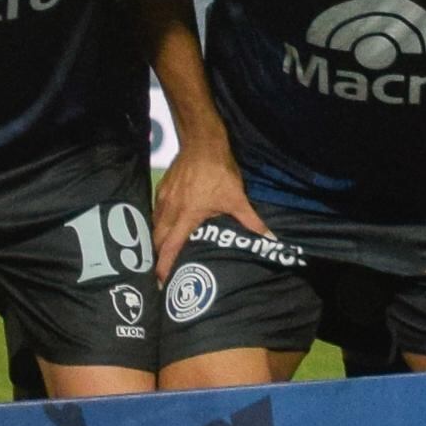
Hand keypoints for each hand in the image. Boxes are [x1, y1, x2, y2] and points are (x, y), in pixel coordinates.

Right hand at [151, 143, 266, 276]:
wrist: (203, 143)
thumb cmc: (219, 172)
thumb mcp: (237, 198)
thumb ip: (251, 221)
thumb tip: (270, 238)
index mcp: (186, 216)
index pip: (171, 248)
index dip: (164, 266)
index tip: (160, 282)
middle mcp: (170, 210)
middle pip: (157, 240)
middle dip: (157, 258)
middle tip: (160, 273)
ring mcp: (164, 198)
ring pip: (154, 226)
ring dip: (157, 241)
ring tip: (161, 255)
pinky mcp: (162, 188)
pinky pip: (156, 213)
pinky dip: (158, 224)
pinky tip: (165, 228)